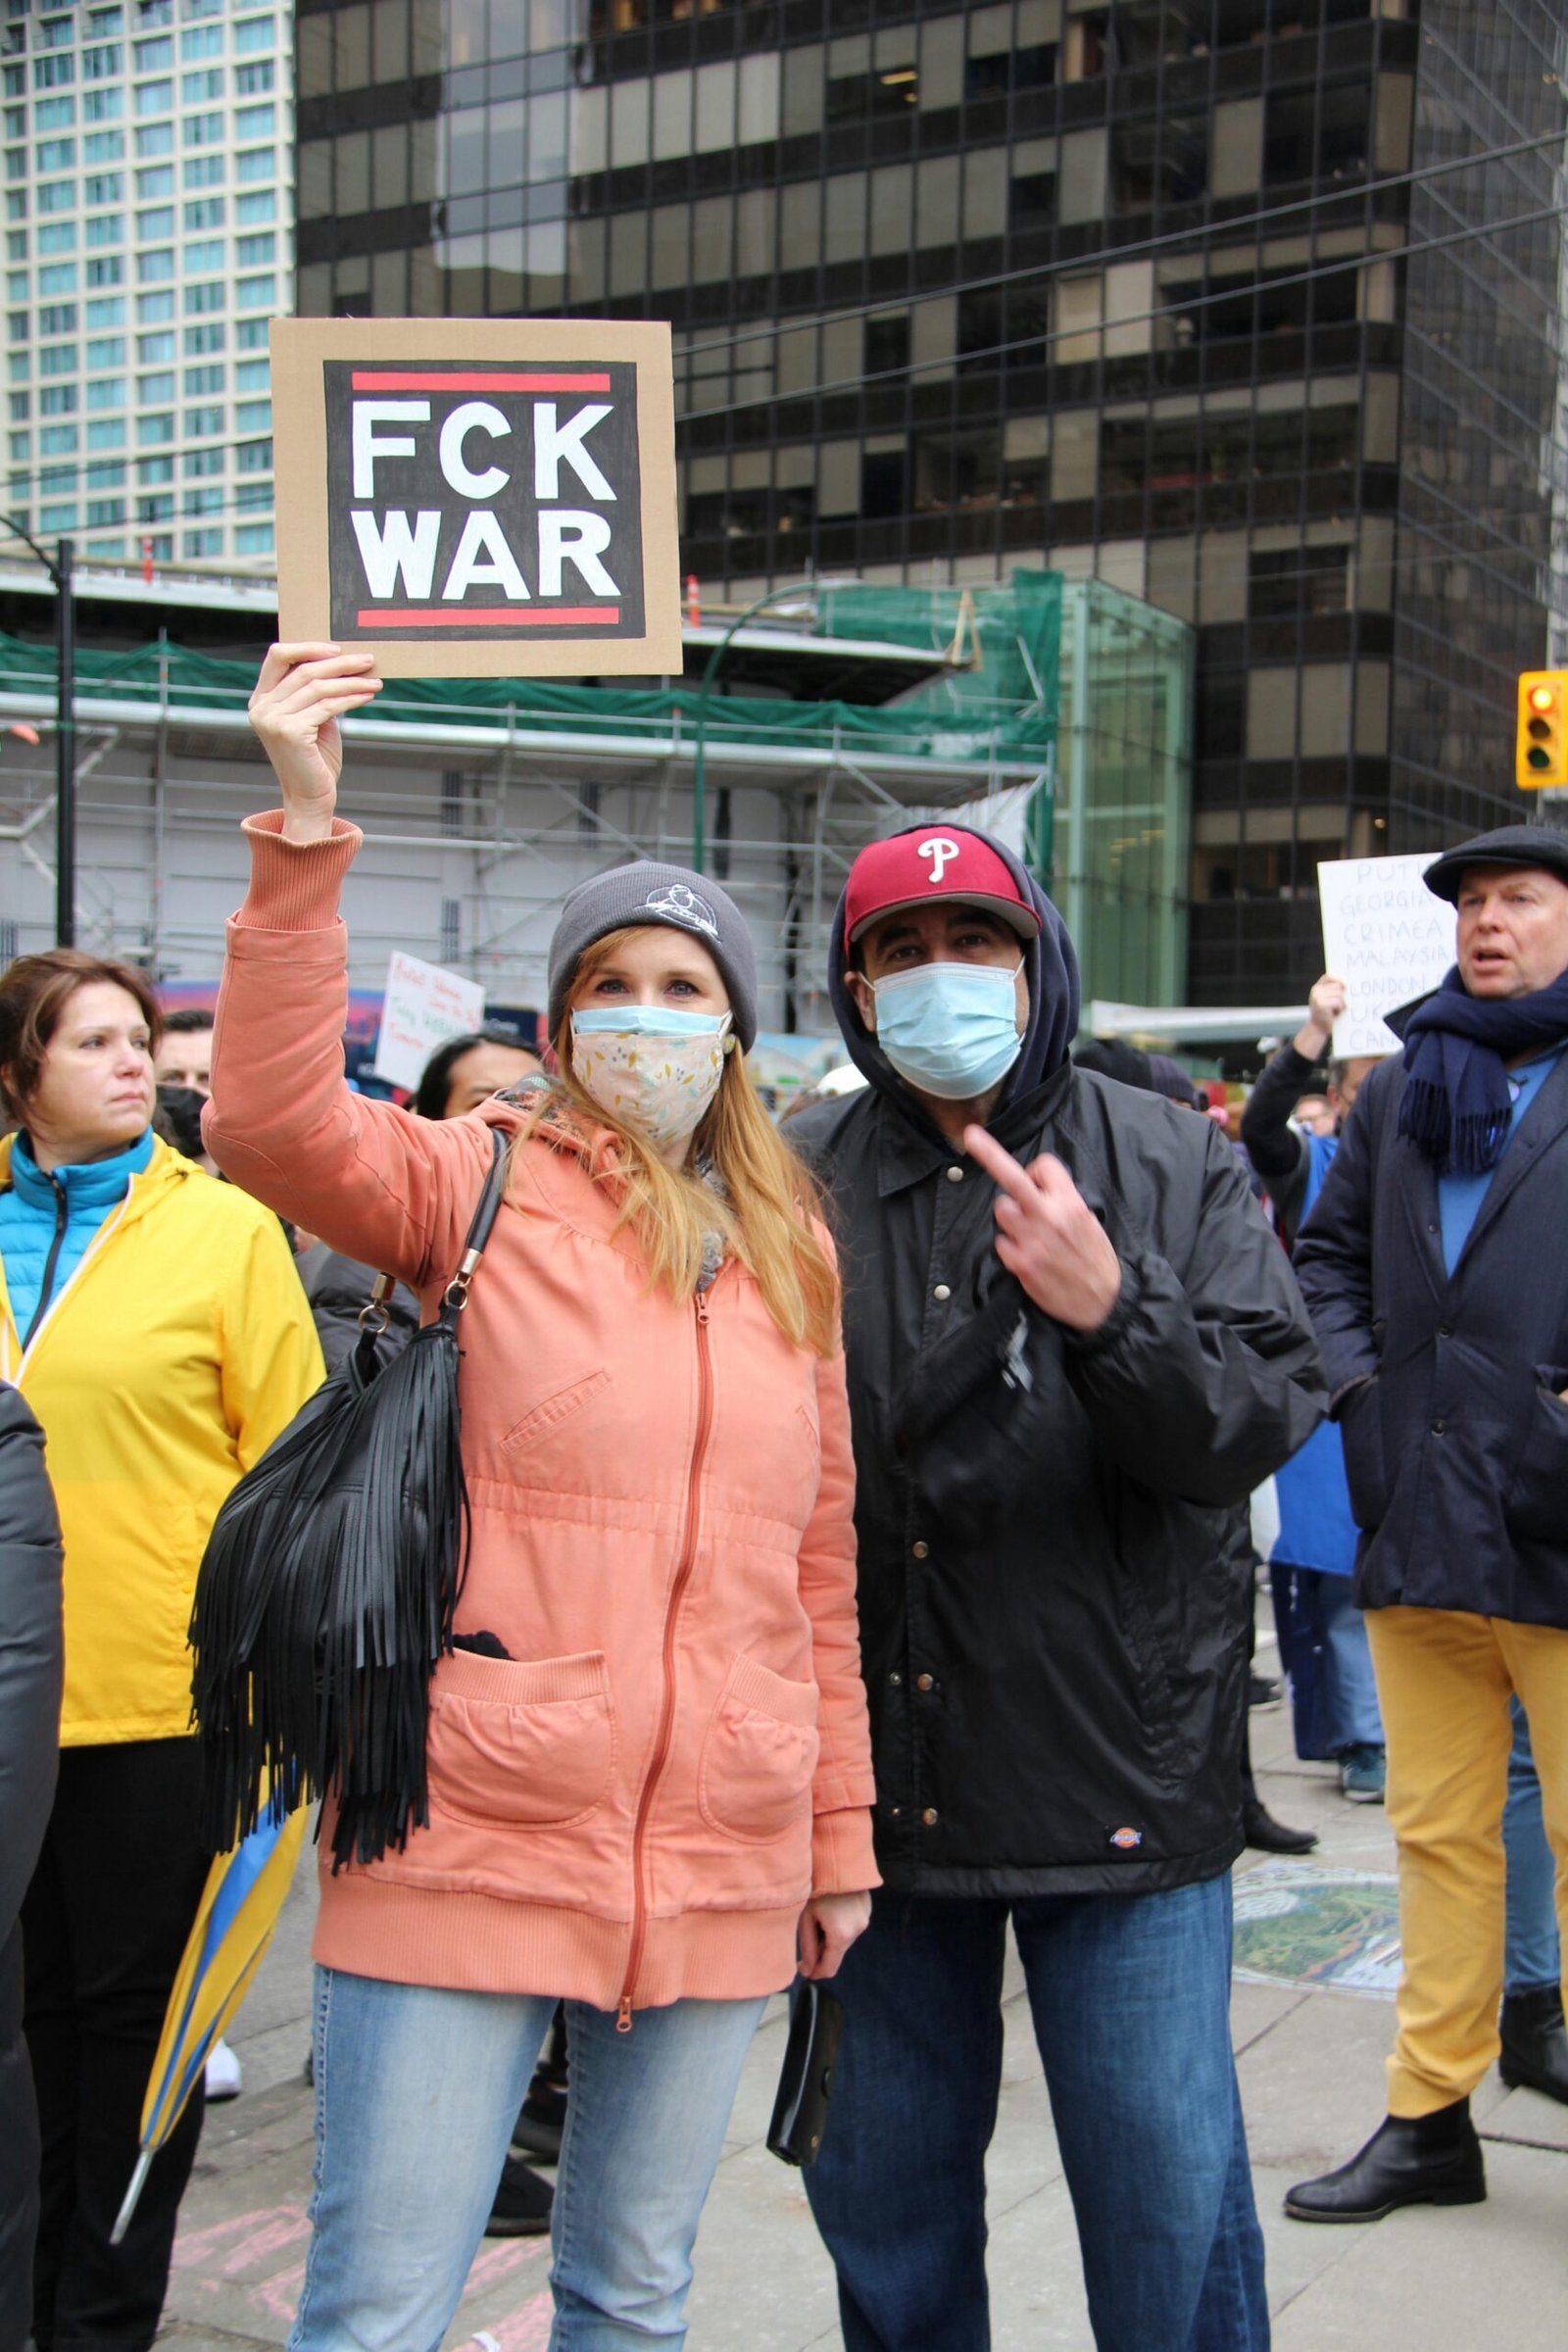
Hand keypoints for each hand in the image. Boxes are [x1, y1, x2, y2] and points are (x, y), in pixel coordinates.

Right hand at [248, 643, 382, 841]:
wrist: (311, 797)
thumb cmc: (315, 758)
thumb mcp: (312, 718)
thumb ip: (314, 692)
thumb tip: (343, 661)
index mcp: (261, 699)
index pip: (278, 656)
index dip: (308, 647)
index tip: (338, 649)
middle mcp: (261, 707)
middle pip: (304, 669)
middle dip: (340, 663)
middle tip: (368, 659)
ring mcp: (273, 720)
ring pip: (318, 686)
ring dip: (351, 681)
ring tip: (375, 681)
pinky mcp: (291, 732)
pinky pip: (328, 706)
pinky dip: (351, 698)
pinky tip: (368, 696)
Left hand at [797, 1890, 870, 1979]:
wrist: (837, 1857)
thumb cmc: (816, 1886)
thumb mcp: (806, 1918)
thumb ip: (807, 1947)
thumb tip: (808, 1970)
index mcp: (841, 1935)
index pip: (830, 1968)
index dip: (815, 1973)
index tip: (803, 1971)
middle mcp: (858, 1930)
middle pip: (837, 1953)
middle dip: (821, 1951)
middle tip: (806, 1936)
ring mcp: (865, 1919)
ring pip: (844, 1940)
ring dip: (831, 1937)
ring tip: (818, 1917)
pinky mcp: (867, 1909)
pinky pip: (851, 1926)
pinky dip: (840, 1925)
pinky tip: (830, 1909)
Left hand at [963, 1124, 1121, 1333]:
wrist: (1102, 1303)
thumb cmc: (1096, 1259)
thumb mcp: (1090, 1221)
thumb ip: (1064, 1199)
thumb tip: (1036, 1184)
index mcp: (1071, 1203)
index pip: (1043, 1166)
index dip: (1037, 1171)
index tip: (1037, 1180)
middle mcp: (1049, 1217)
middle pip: (1012, 1177)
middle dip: (989, 1153)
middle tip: (971, 1136)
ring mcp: (1031, 1241)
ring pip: (1002, 1209)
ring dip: (1010, 1215)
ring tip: (1029, 1230)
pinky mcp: (1020, 1264)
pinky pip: (1000, 1241)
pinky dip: (1010, 1244)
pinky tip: (1028, 1254)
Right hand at [1296, 974, 1346, 1059]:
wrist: (1318, 1028)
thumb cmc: (1327, 1014)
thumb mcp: (1327, 999)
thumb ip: (1333, 990)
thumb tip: (1347, 984)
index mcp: (1316, 987)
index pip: (1328, 977)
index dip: (1338, 980)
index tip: (1345, 986)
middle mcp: (1315, 991)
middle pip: (1338, 986)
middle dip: (1341, 995)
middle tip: (1336, 1005)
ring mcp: (1317, 997)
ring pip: (1340, 994)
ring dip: (1341, 1003)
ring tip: (1335, 1010)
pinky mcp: (1321, 1005)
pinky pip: (1338, 1002)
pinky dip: (1340, 1008)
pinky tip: (1335, 1013)